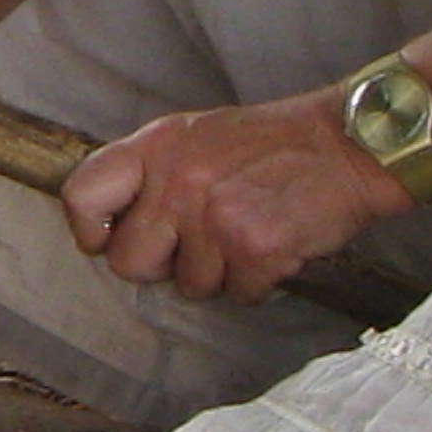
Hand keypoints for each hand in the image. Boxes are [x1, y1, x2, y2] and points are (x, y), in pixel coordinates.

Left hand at [60, 89, 403, 302]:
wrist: (349, 145)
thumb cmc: (272, 144)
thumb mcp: (195, 136)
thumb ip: (150, 173)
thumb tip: (111, 225)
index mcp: (155, 147)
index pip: (82, 196)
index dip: (91, 230)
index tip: (110, 239)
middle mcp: (178, 182)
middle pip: (129, 263)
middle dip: (163, 265)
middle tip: (198, 242)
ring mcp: (215, 217)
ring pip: (190, 286)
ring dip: (220, 272)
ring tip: (248, 230)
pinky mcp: (256, 248)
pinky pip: (239, 294)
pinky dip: (259, 281)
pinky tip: (275, 244)